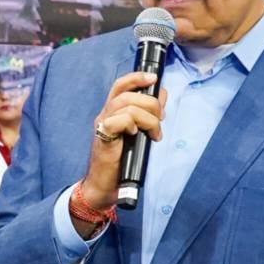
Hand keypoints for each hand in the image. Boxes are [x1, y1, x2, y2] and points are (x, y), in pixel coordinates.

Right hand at [78, 69, 164, 214]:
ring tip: (153, 133)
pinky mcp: (102, 138)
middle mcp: (105, 115)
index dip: (137, 77)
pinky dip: (131, 125)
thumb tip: (161, 97)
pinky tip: (135, 136)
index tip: (154, 78)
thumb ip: (148, 115)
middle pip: (127, 93)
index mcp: (112, 112)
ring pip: (126, 106)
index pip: (121, 85)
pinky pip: (118, 121)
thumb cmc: (120, 162)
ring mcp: (102, 126)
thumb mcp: (138, 134)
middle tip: (160, 120)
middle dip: (151, 103)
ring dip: (148, 118)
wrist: (104, 186)